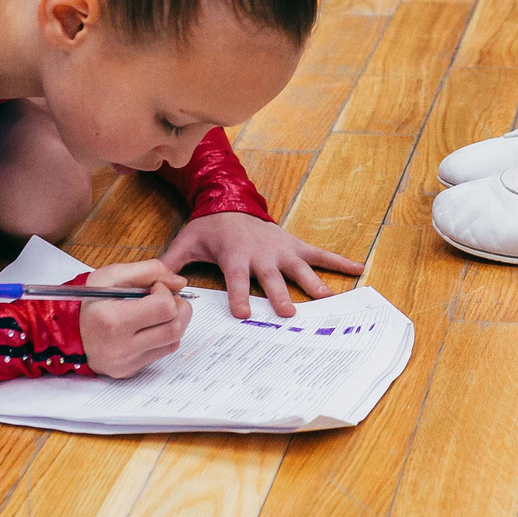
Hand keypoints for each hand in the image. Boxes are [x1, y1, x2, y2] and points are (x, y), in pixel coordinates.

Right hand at [78, 260, 191, 377]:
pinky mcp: (128, 371)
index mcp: (114, 320)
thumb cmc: (86, 301)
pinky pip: (160, 354)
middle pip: (174, 328)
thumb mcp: (111, 275)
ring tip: (159, 311)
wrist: (62, 331)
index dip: (167, 292)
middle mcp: (121, 347)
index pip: (165, 308)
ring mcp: (125, 363)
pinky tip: (148, 327)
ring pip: (173, 343)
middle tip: (166, 298)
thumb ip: (149, 271)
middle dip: (179, 308)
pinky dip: (162, 337)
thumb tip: (180, 283)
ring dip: (174, 323)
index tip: (155, 287)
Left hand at [161, 211, 363, 317]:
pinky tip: (359, 268)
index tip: (244, 315)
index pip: (236, 278)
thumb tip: (158, 285)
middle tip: (289, 314)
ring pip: (300, 269)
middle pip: (272, 278)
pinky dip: (340, 261)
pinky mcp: (294, 245)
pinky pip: (320, 254)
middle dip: (280, 295)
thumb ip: (171, 263)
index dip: (238, 296)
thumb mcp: (186, 242)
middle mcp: (262, 253)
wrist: (231, 202)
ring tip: (327, 301)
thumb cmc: (209, 229)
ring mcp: (281, 249)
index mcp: (235, 254)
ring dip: (313, 284)